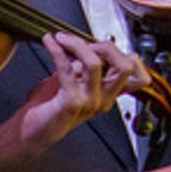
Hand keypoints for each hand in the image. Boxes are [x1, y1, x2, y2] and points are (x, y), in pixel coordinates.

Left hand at [0, 32, 149, 164]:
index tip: (109, 45)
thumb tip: (90, 44)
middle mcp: (103, 99)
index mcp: (108, 94)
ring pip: (95, 63)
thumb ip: (85, 65)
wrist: (31, 132)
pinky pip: (67, 67)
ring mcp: (90, 101)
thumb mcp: (74, 81)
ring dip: (77, 45)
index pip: (139, 78)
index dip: (131, 58)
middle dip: (106, 46)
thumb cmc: (49, 108)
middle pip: (125, 66)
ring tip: (62, 39)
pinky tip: (49, 42)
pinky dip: (56, 49)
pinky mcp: (72, 102)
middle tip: (86, 42)